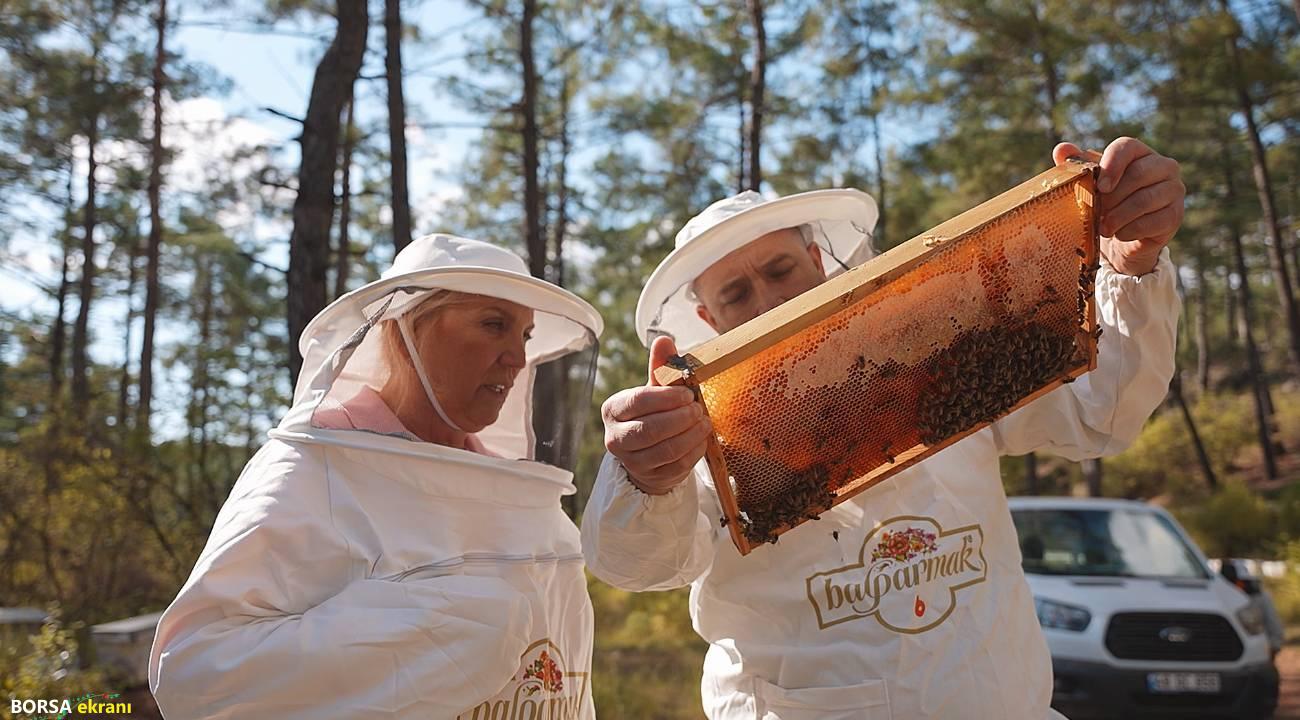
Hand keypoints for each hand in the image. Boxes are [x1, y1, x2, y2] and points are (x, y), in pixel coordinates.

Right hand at [600, 336, 711, 494]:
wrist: (647, 454)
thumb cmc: (651, 414)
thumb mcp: (654, 390)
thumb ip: (660, 367)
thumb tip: (664, 339)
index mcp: (613, 410)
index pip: (637, 401)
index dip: (665, 397)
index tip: (686, 394)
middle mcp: (616, 438)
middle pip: (650, 429)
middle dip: (680, 418)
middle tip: (697, 409)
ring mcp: (632, 462)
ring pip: (665, 450)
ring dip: (690, 435)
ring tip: (704, 422)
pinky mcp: (650, 477)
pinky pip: (676, 465)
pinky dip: (694, 451)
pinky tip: (701, 440)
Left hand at [1053, 137, 1183, 275]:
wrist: (1121, 240)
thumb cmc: (1105, 205)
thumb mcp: (1089, 185)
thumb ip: (1077, 166)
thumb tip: (1061, 149)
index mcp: (1139, 153)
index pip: (1127, 146)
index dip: (1112, 164)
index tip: (1100, 186)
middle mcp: (1163, 166)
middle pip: (1138, 174)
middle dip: (1112, 197)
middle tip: (1096, 213)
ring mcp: (1174, 190)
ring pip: (1145, 200)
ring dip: (1118, 217)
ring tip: (1103, 228)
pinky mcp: (1175, 215)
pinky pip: (1153, 221)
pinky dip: (1130, 230)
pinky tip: (1119, 234)